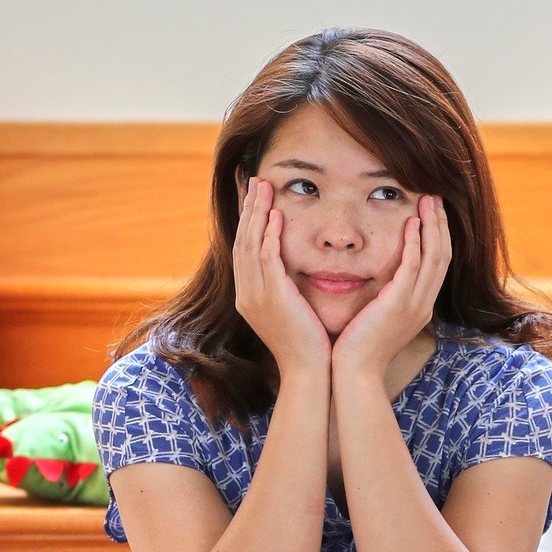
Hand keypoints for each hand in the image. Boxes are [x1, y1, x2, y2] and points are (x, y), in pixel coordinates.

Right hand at [232, 177, 331, 383]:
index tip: (252, 196)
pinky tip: (275, 216)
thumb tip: (291, 268)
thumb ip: (286, 286)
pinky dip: (268, 236)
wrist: (309, 372)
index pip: (243, 249)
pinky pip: (266, 260)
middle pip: (242, 241)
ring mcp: (256, 297)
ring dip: (256, 213)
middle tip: (254, 180)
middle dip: (248, 209)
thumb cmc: (308, 344)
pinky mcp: (273, 298)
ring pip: (250, 245)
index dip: (246, 220)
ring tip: (263, 186)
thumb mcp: (291, 310)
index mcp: (248, 296)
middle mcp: (246, 294)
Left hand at [331, 194, 451, 387]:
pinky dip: (414, 244)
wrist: (355, 374)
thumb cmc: (359, 349)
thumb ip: (386, 298)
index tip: (432, 213)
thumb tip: (382, 282)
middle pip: (443, 256)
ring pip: (434, 257)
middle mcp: (423, 305)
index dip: (438, 236)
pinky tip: (411, 224)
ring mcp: (414, 305)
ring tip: (427, 200)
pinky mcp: (398, 305)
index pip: (438, 265)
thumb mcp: (379, 319)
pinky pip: (412, 267)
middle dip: (440, 224)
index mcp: (420, 307)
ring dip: (431, 226)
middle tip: (435, 197)